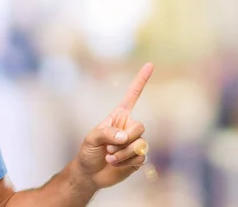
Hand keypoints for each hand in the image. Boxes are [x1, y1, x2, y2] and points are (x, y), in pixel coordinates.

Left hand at [74, 63, 152, 188]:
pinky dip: (125, 162)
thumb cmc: (88, 152)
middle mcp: (129, 127)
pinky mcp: (138, 157)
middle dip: (126, 139)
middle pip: (140, 127)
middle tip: (110, 147)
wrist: (90, 173)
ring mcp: (135, 142)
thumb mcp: (91, 138)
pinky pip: (140, 158)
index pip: (132, 95)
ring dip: (123, 153)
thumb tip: (124, 137)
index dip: (141, 80)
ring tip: (109, 157)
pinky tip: (115, 164)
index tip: (150, 64)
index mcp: (119, 116)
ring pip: (141, 144)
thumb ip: (107, 133)